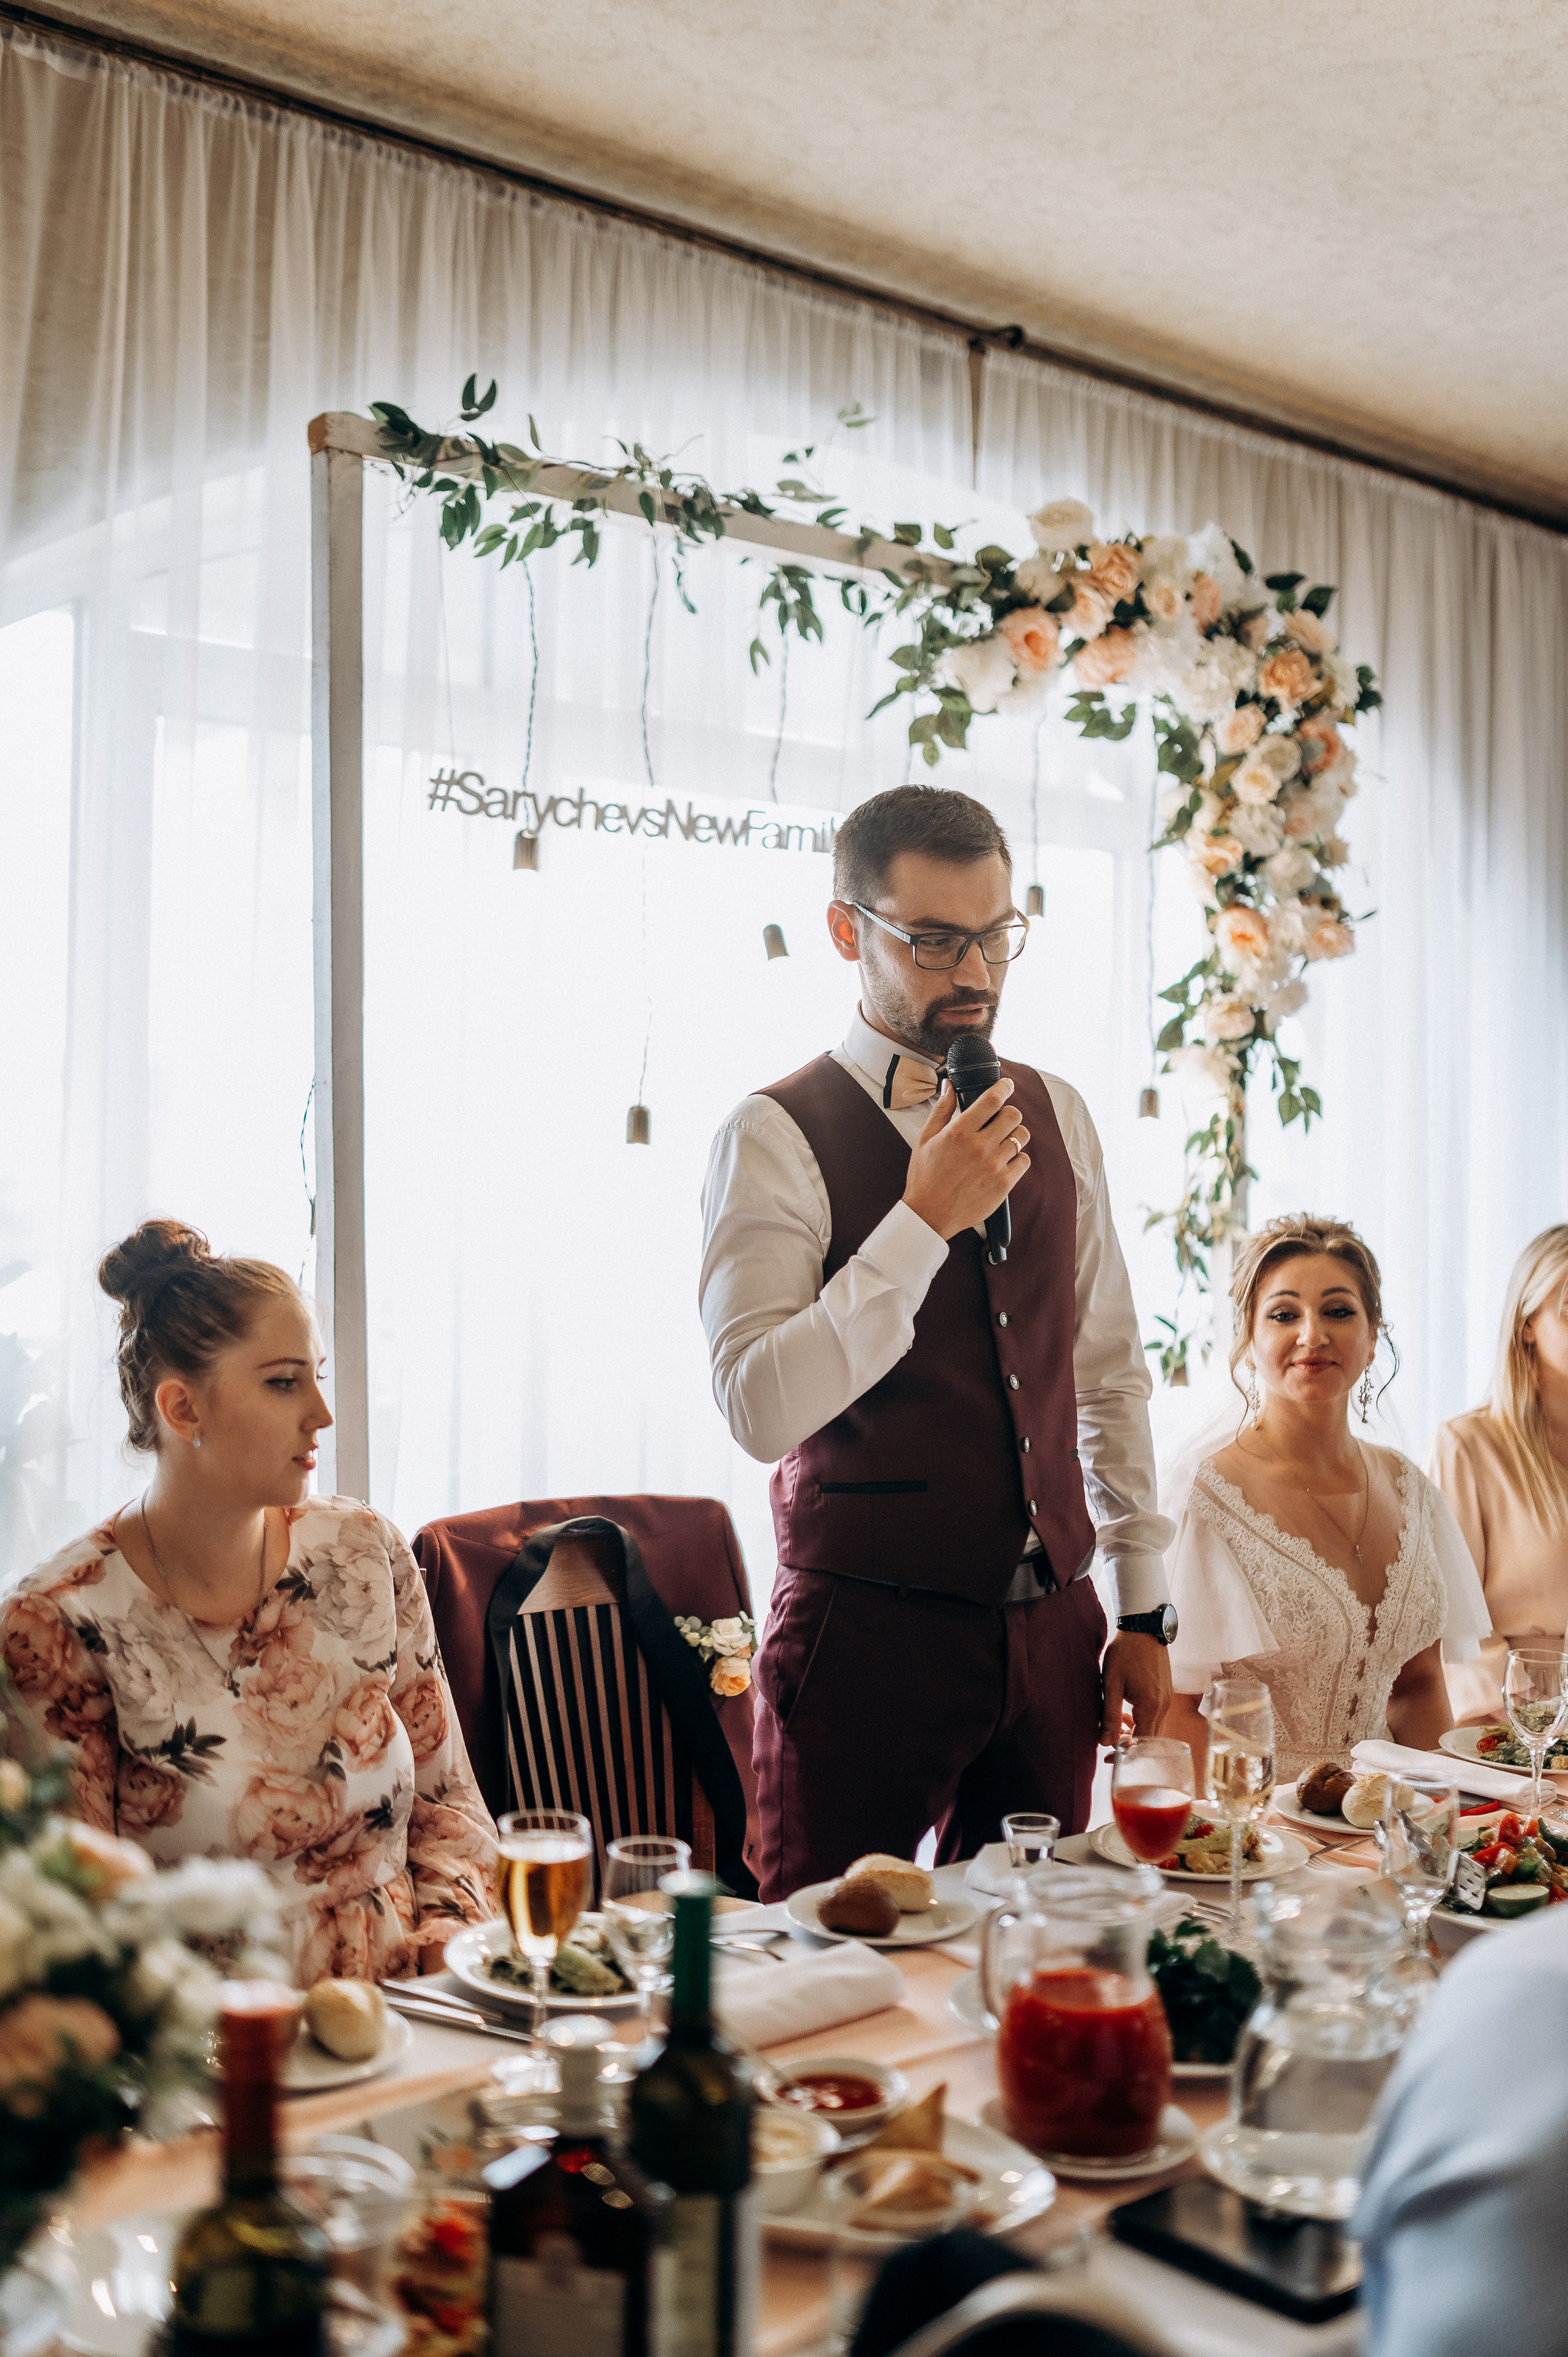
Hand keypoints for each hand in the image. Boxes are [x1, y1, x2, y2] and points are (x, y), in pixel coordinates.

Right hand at [902, 1078, 1030, 1241]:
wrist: (930, 1214)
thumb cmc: (925, 1178)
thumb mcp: (925, 1139)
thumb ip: (941, 1110)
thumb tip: (949, 1086)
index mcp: (959, 1132)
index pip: (992, 1099)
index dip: (1004, 1087)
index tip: (1006, 1085)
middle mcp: (980, 1147)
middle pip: (1013, 1115)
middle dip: (1008, 1112)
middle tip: (1000, 1119)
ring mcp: (994, 1166)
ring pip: (1022, 1136)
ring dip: (1014, 1134)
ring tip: (1001, 1141)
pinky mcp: (1004, 1184)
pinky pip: (1024, 1161)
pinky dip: (1017, 1158)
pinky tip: (1003, 1160)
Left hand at [1100, 1632, 1171, 1749]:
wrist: (1143, 1626)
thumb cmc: (1125, 1652)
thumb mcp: (1111, 1683)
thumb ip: (1110, 1714)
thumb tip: (1105, 1742)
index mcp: (1151, 1706)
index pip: (1141, 1742)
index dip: (1124, 1753)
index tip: (1107, 1757)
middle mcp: (1163, 1706)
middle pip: (1150, 1739)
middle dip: (1129, 1746)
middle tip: (1108, 1746)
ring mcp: (1167, 1698)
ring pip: (1153, 1727)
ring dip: (1135, 1732)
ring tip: (1115, 1725)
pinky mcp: (1165, 1692)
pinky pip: (1156, 1715)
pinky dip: (1142, 1720)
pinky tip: (1127, 1712)